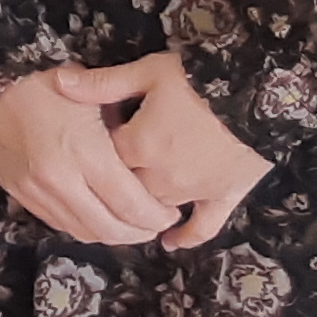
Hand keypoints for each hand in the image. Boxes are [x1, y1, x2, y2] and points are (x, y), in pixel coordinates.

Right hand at [0, 66, 174, 249]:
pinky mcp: (21, 196)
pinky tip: (101, 218)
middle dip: (139, 233)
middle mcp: (59, 178)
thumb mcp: (97, 98)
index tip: (170, 213)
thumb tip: (158, 161)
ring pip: (85, 232)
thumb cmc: (55, 87)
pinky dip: (87, 227)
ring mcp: (36, 191)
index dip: (155, 216)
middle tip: (156, 225)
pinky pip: (62, 224)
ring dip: (114, 235)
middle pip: (109, 228)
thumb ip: (127, 130)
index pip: (130, 204)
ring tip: (133, 225)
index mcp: (85, 151)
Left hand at [94, 54, 271, 250]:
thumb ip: (103, 82)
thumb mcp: (149, 72)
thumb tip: (59, 81)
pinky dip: (187, 236)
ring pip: (158, 208)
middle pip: (127, 188)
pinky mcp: (223, 196)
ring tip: (133, 200)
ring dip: (145, 206)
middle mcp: (160, 177)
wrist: (257, 94)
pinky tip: (170, 243)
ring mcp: (192, 191)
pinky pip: (204, 226)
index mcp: (138, 146)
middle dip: (119, 180)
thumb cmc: (200, 80)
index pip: (104, 158)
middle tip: (112, 169)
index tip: (96, 139)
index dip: (98, 148)